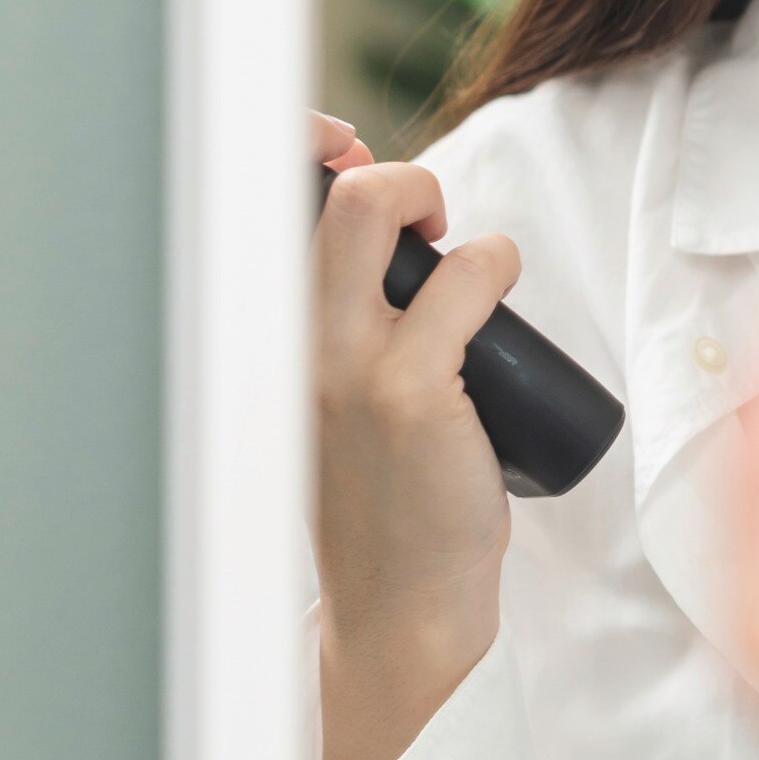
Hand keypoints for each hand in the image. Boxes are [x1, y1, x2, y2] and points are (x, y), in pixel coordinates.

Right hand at [307, 113, 524, 759]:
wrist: (402, 609)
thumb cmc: (389, 500)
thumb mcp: (345, 404)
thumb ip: (352, 335)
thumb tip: (410, 248)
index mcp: (273, 345)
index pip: (261, 212)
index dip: (312, 150)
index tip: (356, 154)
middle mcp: (292, 345)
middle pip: (329, 195)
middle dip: (396, 173)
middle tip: (432, 221)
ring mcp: (346, 365)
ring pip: (379, 213)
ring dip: (443, 212)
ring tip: (470, 274)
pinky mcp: (409, 393)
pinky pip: (467, 279)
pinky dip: (494, 263)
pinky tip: (497, 293)